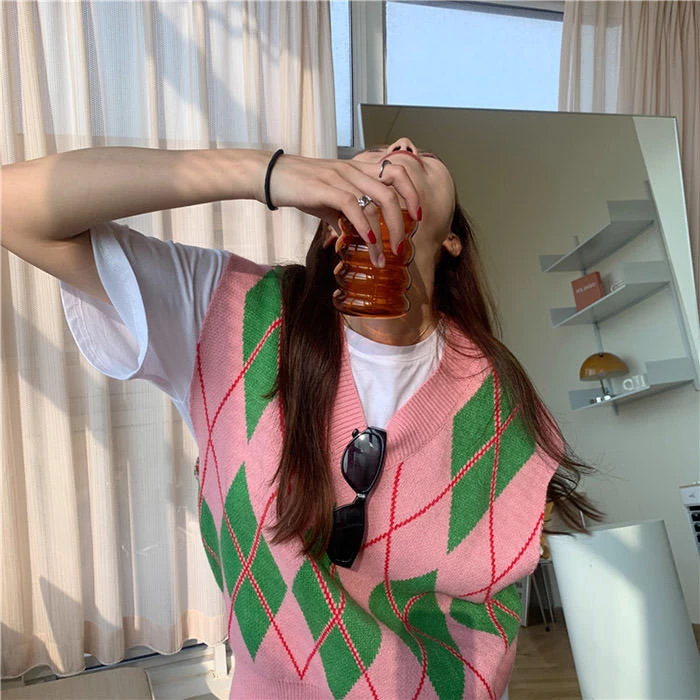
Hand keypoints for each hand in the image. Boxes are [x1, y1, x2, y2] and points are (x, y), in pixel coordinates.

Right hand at [264, 153, 419, 264]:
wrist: (269, 175)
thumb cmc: (298, 187)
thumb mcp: (326, 201)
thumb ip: (341, 217)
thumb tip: (349, 237)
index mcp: (357, 169)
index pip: (397, 171)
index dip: (412, 191)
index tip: (418, 215)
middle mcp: (354, 170)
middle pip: (393, 188)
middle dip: (404, 218)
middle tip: (403, 244)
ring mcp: (341, 177)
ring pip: (377, 200)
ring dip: (386, 231)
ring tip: (384, 255)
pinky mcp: (326, 187)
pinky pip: (354, 206)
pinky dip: (365, 226)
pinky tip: (369, 242)